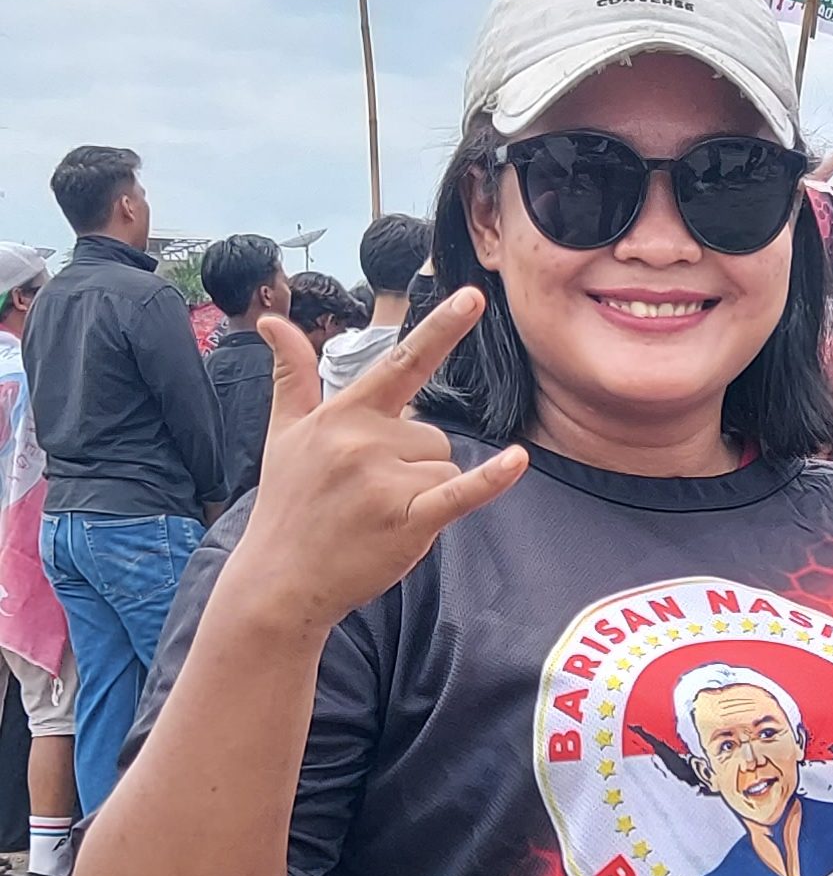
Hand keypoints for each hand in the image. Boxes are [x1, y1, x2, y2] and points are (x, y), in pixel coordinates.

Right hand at [221, 287, 526, 633]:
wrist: (280, 579)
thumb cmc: (288, 504)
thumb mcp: (282, 433)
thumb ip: (291, 376)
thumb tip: (273, 322)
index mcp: (342, 415)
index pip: (401, 362)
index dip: (441, 329)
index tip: (473, 296)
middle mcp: (364, 439)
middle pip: (433, 434)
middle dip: (413, 464)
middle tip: (369, 494)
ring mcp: (385, 480)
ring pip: (446, 467)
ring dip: (426, 493)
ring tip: (379, 514)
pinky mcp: (407, 519)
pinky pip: (460, 491)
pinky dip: (490, 480)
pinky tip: (516, 461)